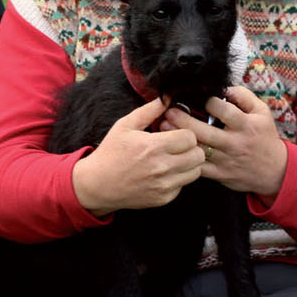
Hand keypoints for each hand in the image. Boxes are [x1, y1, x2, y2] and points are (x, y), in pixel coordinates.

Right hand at [71, 97, 204, 215]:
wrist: (97, 184)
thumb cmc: (111, 152)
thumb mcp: (125, 126)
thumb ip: (148, 111)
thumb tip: (166, 97)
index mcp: (153, 146)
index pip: (190, 137)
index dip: (185, 133)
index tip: (176, 134)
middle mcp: (161, 167)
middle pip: (198, 155)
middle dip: (191, 148)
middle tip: (179, 146)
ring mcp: (163, 185)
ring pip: (196, 172)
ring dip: (188, 164)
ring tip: (174, 159)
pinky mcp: (163, 199)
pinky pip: (184, 185)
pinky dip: (178, 178)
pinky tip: (164, 173)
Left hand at [163, 86, 287, 195]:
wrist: (274, 171)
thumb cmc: (264, 136)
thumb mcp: (262, 112)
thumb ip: (243, 96)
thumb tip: (224, 87)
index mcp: (246, 125)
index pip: (224, 111)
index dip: (208, 101)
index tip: (196, 97)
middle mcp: (235, 143)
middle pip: (204, 131)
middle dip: (182, 120)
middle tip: (168, 111)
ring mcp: (226, 160)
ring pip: (198, 149)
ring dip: (178, 138)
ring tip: (163, 127)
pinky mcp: (220, 175)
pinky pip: (198, 167)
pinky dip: (183, 158)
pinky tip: (173, 148)